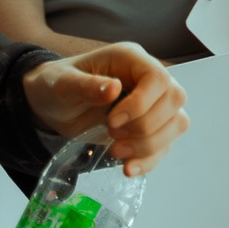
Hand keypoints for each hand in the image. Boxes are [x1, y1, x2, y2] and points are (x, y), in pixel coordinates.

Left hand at [22, 46, 187, 175]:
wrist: (52, 106)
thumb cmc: (57, 86)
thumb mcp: (62, 83)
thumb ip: (86, 85)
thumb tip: (113, 88)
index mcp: (131, 59)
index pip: (159, 78)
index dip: (142, 104)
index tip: (111, 121)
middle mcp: (149, 80)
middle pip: (174, 101)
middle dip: (145, 126)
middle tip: (111, 134)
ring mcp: (153, 104)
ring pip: (177, 123)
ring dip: (149, 145)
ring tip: (116, 151)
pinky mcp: (149, 128)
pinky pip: (165, 145)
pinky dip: (150, 160)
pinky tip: (128, 168)